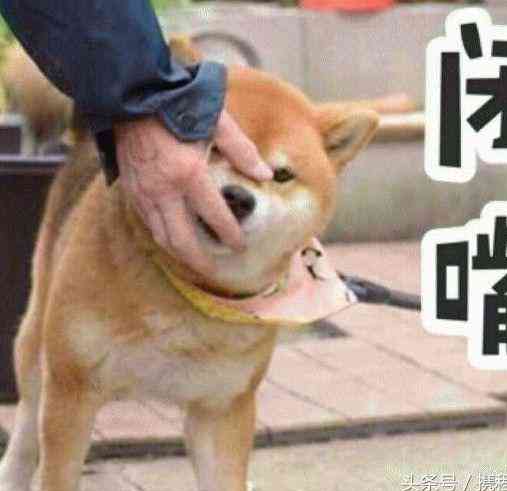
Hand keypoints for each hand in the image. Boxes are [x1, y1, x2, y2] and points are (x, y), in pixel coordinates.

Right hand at [114, 110, 272, 272]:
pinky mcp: (131, 189)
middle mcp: (164, 190)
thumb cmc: (179, 103)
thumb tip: (265, 176)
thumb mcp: (218, 122)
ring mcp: (144, 193)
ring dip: (179, 253)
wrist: (132, 93)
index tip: (240, 246)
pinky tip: (173, 238)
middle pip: (182, 240)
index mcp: (189, 174)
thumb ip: (243, 151)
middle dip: (200, 260)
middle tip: (213, 270)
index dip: (230, 235)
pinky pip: (147, 222)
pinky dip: (162, 236)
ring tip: (195, 261)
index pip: (215, 217)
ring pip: (161, 236)